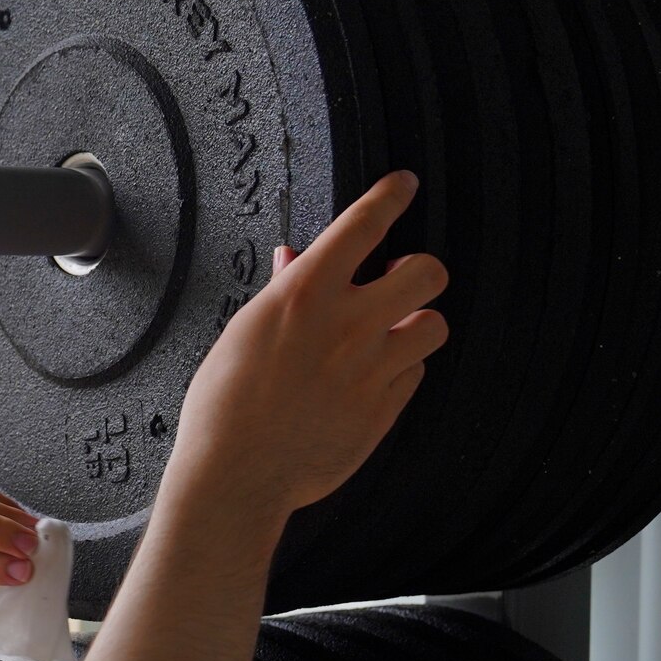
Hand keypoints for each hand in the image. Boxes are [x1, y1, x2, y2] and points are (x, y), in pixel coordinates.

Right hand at [168, 171, 448, 524]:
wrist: (236, 474)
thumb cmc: (225, 406)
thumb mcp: (243, 332)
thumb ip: (282, 291)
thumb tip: (297, 261)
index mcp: (306, 294)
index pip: (364, 224)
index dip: (391, 195)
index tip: (403, 185)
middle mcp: (348, 325)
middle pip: (427, 272)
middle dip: (418, 272)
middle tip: (398, 281)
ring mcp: (372, 369)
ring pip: (434, 326)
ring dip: (416, 325)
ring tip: (390, 334)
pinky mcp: (384, 410)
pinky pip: (415, 374)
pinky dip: (400, 370)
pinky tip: (372, 377)